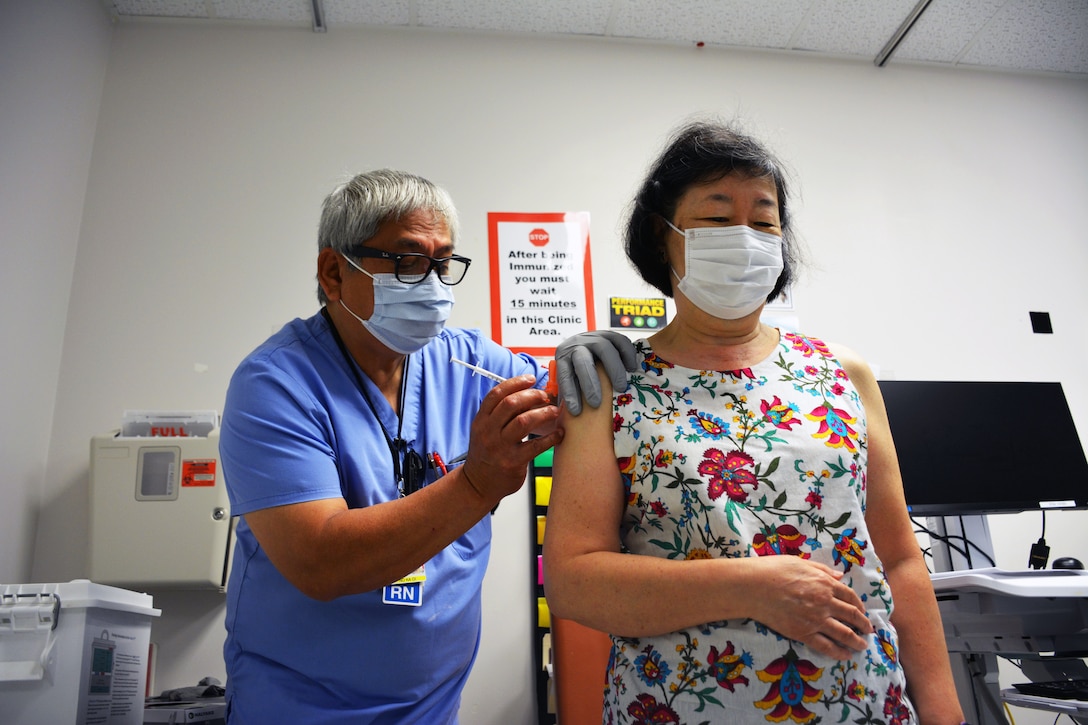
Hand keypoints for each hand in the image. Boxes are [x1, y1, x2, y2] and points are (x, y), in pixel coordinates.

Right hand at [460, 375, 562, 505]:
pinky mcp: (513, 462)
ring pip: (524, 421)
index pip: (496, 394)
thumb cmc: (486, 455)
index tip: (531, 379)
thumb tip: (527, 396)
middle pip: (511, 404)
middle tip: (545, 396)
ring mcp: (500, 447)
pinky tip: (558, 434)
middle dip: (532, 395)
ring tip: (554, 412)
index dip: (515, 383)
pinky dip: (551, 438)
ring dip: (543, 413)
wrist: (477, 484)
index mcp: (481, 420)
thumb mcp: (484, 431)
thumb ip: (500, 415)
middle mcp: (488, 431)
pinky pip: (536, 445)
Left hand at [554, 331, 637, 414]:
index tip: (576, 412)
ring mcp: (594, 337)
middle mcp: (577, 344)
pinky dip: (627, 354)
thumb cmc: (576, 370)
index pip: (564, 374)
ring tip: (620, 387)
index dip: (569, 393)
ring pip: (604, 348)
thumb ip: (569, 392)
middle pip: (583, 361)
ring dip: (613, 369)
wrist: (585, 345)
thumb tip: (566, 419)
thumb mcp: (568, 378)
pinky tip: (631, 368)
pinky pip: (620, 341)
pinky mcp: (610, 334)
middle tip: (597, 403)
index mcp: (563, 356)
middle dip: (589, 383)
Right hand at [749, 556, 873, 659]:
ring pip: (844, 633)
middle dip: (863, 625)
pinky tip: (845, 655)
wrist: (754, 587)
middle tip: (868, 631)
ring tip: (862, 646)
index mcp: (825, 584)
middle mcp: (825, 603)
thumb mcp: (801, 563)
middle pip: (851, 616)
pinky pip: (826, 646)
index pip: (850, 597)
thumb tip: (839, 575)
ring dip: (857, 641)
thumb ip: (822, 570)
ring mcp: (816, 620)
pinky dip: (839, 652)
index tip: (862, 612)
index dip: (859, 606)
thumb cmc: (774, 570)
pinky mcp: (804, 633)